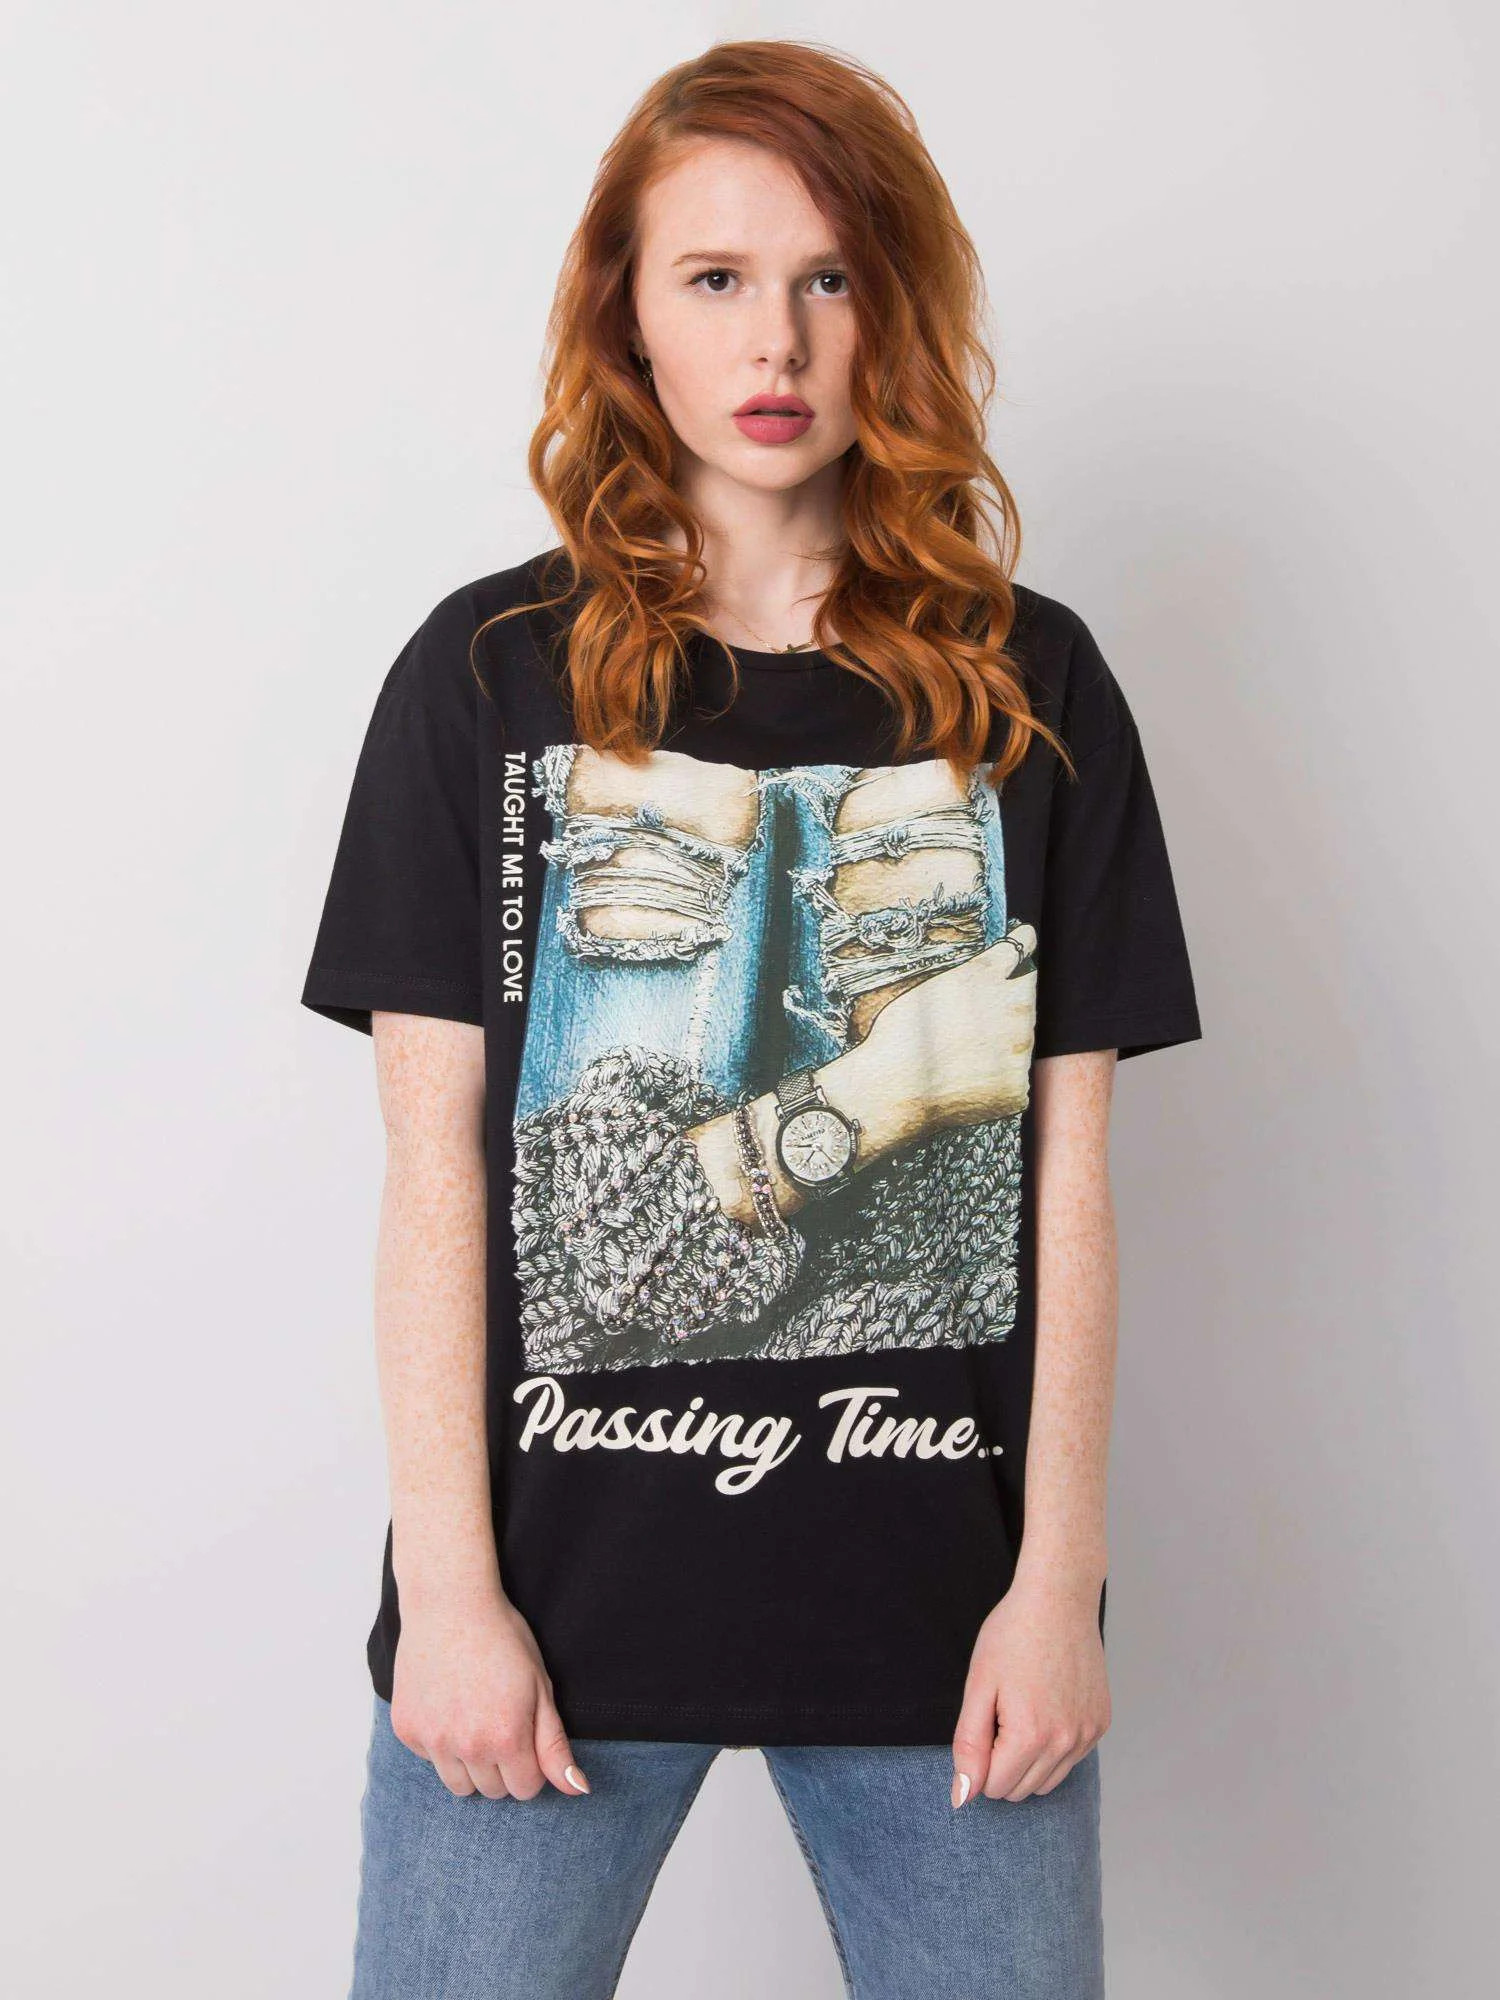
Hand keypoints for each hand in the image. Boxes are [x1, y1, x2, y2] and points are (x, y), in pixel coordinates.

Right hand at [389, 1592, 590, 1800]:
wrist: (449, 1604)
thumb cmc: (502, 1639)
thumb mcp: (540, 1687)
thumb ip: (555, 1745)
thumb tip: (577, 1790)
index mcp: (507, 1738)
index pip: (525, 1790)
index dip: (530, 1764)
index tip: (524, 1734)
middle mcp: (468, 1747)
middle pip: (493, 1791)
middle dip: (502, 1766)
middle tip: (498, 1721)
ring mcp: (432, 1741)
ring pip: (459, 1786)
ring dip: (470, 1764)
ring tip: (473, 1720)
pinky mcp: (407, 1730)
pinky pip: (430, 1759)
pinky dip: (440, 1743)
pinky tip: (447, 1705)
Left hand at [950, 1569, 1109, 1804]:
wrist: (1059, 1598)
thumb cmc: (1012, 1636)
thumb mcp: (978, 1686)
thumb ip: (969, 1746)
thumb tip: (962, 1797)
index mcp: (1030, 1736)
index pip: (993, 1788)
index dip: (979, 1760)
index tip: (983, 1720)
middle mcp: (1066, 1743)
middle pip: (1020, 1790)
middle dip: (1001, 1763)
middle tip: (1001, 1712)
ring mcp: (1088, 1734)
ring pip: (1047, 1782)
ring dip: (1027, 1761)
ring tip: (1021, 1711)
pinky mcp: (1101, 1724)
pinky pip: (1070, 1760)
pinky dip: (1052, 1747)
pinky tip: (1045, 1706)